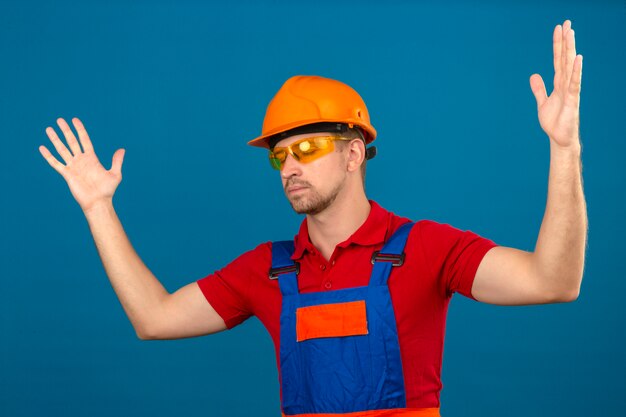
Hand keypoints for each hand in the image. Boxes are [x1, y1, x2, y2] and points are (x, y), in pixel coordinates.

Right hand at [39, 117, 124, 211]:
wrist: (98, 202)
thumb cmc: (107, 190)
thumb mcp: (115, 174)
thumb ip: (116, 161)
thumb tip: (122, 149)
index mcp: (92, 158)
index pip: (84, 140)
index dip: (80, 130)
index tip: (75, 120)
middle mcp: (81, 160)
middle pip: (71, 142)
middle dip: (66, 131)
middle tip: (59, 120)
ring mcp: (73, 166)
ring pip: (62, 150)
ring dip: (55, 139)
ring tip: (49, 129)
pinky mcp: (67, 174)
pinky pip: (56, 163)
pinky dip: (48, 156)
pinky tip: (42, 148)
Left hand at [529, 20, 582, 148]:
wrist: (559, 138)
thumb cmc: (554, 121)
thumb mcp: (542, 103)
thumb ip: (539, 89)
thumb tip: (534, 75)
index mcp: (558, 83)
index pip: (557, 60)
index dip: (557, 45)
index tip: (558, 29)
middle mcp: (565, 84)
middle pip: (565, 58)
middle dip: (565, 41)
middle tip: (567, 23)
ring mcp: (570, 90)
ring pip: (570, 66)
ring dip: (570, 50)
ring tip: (571, 33)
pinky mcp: (573, 100)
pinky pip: (574, 83)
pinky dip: (576, 71)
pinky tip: (578, 58)